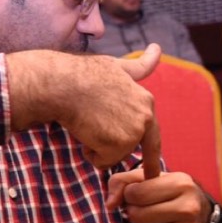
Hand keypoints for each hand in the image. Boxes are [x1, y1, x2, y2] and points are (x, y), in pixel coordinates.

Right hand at [6, 43, 162, 168]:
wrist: (63, 84)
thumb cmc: (83, 74)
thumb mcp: (117, 66)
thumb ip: (140, 66)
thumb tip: (158, 48)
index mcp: (146, 101)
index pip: (153, 136)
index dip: (151, 156)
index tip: (152, 174)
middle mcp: (146, 118)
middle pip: (130, 146)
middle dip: (114, 147)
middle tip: (101, 137)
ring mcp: (134, 132)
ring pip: (115, 154)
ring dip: (99, 146)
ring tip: (87, 122)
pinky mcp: (120, 146)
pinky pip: (103, 162)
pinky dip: (91, 153)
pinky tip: (84, 132)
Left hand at [106, 169, 209, 222]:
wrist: (201, 214)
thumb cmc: (169, 192)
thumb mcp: (150, 178)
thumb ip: (122, 181)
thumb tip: (109, 205)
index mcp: (181, 184)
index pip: (138, 193)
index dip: (129, 195)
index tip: (136, 194)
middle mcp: (188, 207)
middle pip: (139, 215)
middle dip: (133, 212)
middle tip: (141, 208)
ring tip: (148, 220)